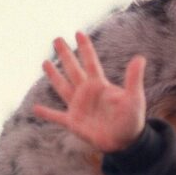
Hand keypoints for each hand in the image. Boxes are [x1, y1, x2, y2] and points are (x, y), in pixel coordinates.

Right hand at [33, 32, 146, 152]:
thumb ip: (133, 78)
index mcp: (100, 85)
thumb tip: (140, 58)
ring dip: (54, 76)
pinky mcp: (74, 122)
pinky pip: (57, 117)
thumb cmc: (132, 119)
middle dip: (65, 55)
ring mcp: (79, 107)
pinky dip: (47, 113)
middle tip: (57, 39)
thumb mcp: (134, 98)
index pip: (90, 62)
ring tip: (45, 63)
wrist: (126, 142)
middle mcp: (87, 93)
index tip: (78, 33)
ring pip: (63, 87)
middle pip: (73, 69)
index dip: (84, 48)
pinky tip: (35, 108)